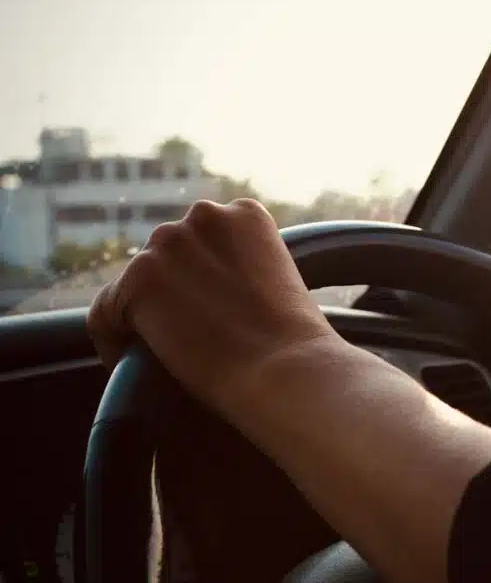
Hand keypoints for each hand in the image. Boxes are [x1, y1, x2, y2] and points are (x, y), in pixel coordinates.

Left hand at [87, 199, 338, 414]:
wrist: (287, 368)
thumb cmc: (293, 343)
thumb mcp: (277, 282)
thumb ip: (243, 269)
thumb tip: (211, 292)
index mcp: (245, 213)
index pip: (201, 240)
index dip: (199, 277)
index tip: (206, 309)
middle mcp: (205, 215)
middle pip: (167, 254)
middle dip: (171, 290)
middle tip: (186, 333)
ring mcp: (169, 243)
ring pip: (135, 282)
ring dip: (144, 312)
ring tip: (162, 351)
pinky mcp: (139, 279)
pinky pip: (105, 313)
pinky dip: (113, 340)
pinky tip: (131, 363)